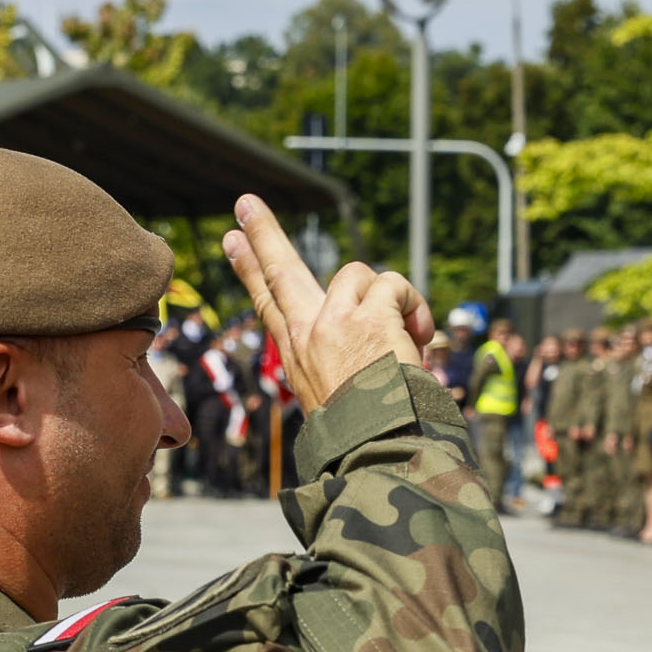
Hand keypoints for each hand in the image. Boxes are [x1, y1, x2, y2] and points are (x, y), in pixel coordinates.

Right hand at [221, 194, 433, 411]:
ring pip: (360, 274)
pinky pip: (394, 286)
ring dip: (390, 297)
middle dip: (264, 233)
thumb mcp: (337, 395)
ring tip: (406, 337)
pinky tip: (419, 337)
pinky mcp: (369, 316)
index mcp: (298, 355)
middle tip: (246, 203)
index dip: (249, 270)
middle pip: (280, 270)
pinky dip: (415, 307)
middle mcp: (308, 334)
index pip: (268, 303)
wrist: (379, 448)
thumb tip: (384, 324)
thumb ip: (344, 356)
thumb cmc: (368, 431)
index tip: (232, 240)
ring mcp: (336, 321)